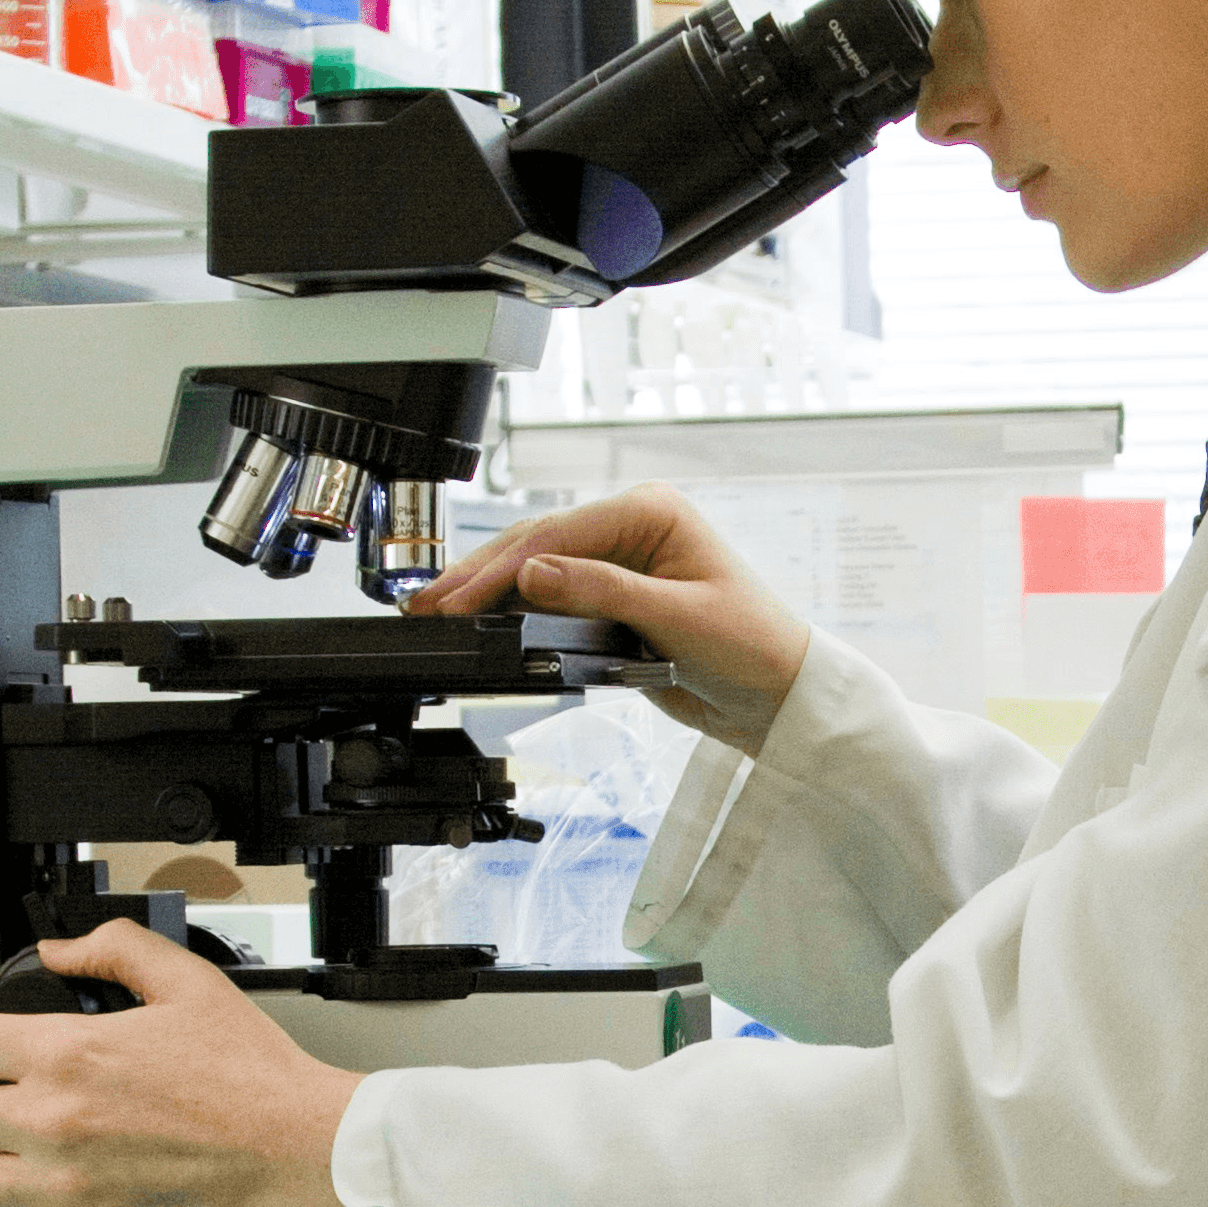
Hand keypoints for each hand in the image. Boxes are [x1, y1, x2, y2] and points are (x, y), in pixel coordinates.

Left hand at [0, 920, 381, 1206]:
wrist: (301, 1153)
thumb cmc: (256, 1078)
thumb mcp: (191, 983)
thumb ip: (116, 950)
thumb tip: (58, 951)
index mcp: (71, 1053)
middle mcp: (54, 1122)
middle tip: (2, 1098)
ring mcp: (63, 1189)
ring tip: (11, 1153)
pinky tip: (17, 1206)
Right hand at [411, 484, 805, 755]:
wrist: (779, 695)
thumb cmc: (753, 644)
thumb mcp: (678, 617)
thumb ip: (603, 593)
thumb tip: (533, 575)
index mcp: (651, 511)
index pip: (559, 533)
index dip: (503, 568)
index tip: (461, 598)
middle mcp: (631, 528)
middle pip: (538, 544)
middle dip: (480, 576)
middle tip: (428, 604)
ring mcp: (618, 563)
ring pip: (537, 568)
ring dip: (488, 590)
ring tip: (436, 610)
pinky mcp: (611, 599)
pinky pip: (551, 598)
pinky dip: (513, 610)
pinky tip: (480, 620)